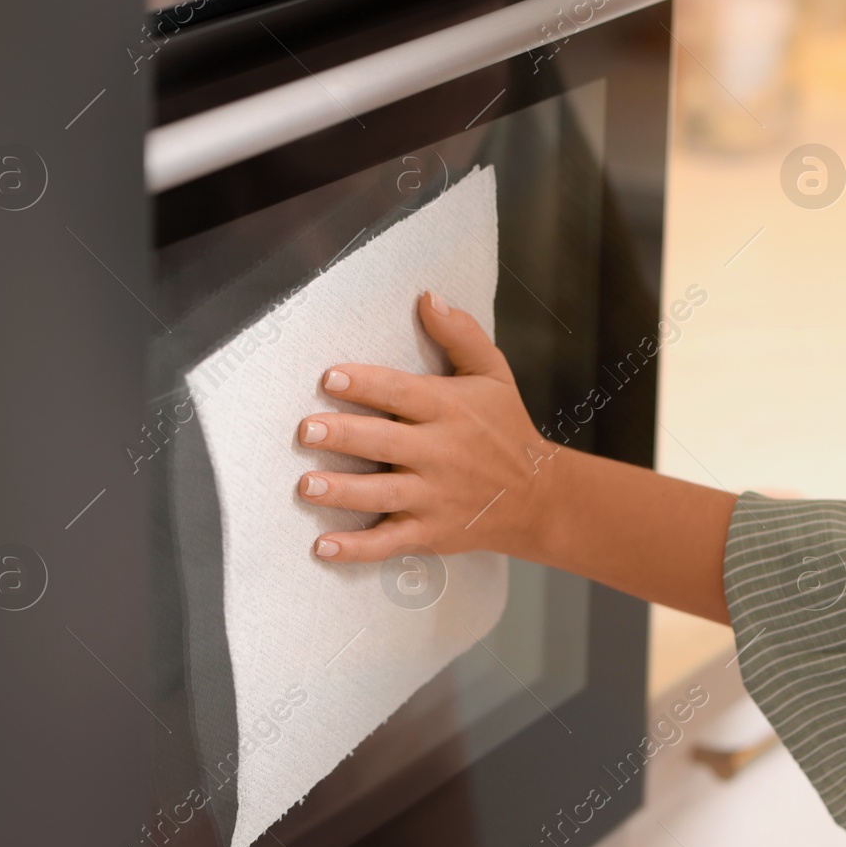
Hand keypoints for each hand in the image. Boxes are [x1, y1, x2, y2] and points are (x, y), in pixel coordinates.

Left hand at [295, 290, 557, 561]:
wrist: (539, 497)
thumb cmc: (507, 430)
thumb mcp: (494, 374)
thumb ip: (461, 335)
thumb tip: (428, 297)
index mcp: (450, 410)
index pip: (401, 393)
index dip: (365, 384)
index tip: (330, 377)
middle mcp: (440, 453)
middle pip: (384, 443)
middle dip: (344, 436)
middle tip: (306, 431)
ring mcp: (435, 497)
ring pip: (382, 495)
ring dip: (343, 492)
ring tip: (307, 485)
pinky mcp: (431, 532)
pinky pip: (390, 543)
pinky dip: (357, 549)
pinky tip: (325, 547)